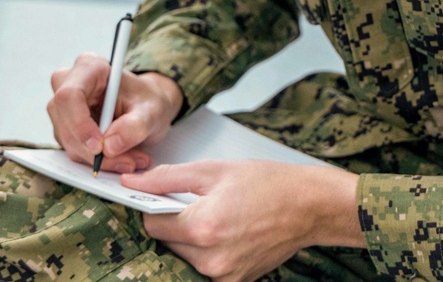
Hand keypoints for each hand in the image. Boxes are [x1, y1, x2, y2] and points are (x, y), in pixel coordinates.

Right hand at [47, 52, 183, 172]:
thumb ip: (135, 125)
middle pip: (66, 122)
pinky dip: (96, 160)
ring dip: (98, 158)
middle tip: (127, 162)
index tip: (99, 147)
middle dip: (93, 150)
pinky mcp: (65, 126)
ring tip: (132, 160)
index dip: (80, 124)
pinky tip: (121, 159)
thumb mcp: (152, 111)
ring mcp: (64, 107)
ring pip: (68, 141)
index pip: (70, 95)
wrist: (147, 107)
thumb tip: (109, 146)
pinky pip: (73, 149)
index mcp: (90, 67)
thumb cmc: (148, 100)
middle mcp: (69, 83)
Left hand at [122, 160, 364, 280]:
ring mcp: (224, 275)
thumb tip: (133, 183)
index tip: (164, 198)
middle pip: (167, 243)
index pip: (151, 224)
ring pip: (185, 257)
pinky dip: (210, 252)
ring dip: (193, 239)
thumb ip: (168, 177)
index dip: (155, 207)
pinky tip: (230, 233)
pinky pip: (206, 268)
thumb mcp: (215, 170)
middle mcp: (211, 258)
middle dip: (176, 223)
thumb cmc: (269, 184)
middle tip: (202, 203)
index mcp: (203, 227)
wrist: (310, 206)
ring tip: (220, 217)